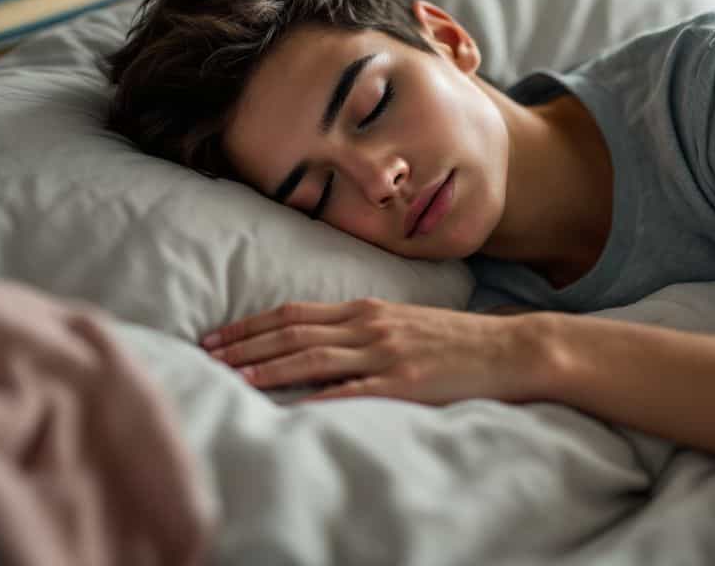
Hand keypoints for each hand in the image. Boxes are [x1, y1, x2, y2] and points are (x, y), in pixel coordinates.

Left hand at [200, 298, 551, 404]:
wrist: (508, 349)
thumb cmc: (455, 341)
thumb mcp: (403, 324)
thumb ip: (362, 331)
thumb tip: (317, 344)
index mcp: (367, 310)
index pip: (294, 314)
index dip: (251, 325)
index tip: (217, 336)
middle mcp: (370, 325)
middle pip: (293, 332)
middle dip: (245, 343)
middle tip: (207, 354)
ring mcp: (386, 353)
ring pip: (314, 356)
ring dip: (269, 366)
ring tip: (233, 375)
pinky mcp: (405, 382)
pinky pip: (353, 389)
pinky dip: (318, 395)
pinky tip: (291, 404)